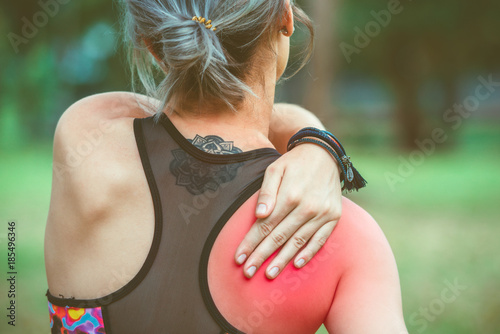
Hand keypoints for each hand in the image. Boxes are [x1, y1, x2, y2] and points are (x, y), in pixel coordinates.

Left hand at [234, 143, 342, 278]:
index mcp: (289, 195)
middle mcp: (307, 207)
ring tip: (269, 274)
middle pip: (279, 237)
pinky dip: (308, 253)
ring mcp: (322, 213)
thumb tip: (259, 215)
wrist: (324, 154)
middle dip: (261, 256)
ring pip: (298, 242)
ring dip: (282, 260)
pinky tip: (297, 264)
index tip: (239, 258)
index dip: (251, 243)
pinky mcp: (333, 217)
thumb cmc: (294, 162)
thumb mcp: (275, 169)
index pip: (266, 225)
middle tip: (248, 272)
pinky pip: (320, 240)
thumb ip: (266, 192)